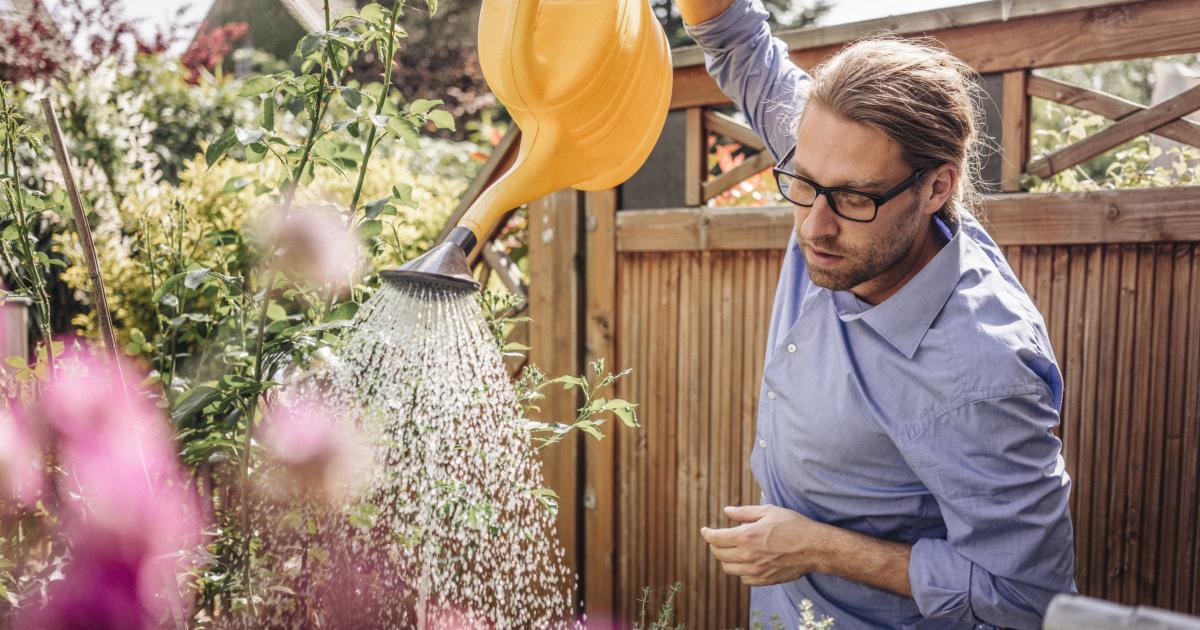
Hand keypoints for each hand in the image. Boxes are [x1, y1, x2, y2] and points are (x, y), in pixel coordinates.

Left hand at [700, 504, 830, 586]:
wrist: (814, 547)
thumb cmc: (793, 525)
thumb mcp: (768, 511)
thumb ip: (744, 512)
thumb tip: (726, 511)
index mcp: (745, 536)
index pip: (715, 538)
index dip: (707, 534)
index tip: (705, 530)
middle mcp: (747, 555)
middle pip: (718, 554)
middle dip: (715, 545)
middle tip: (720, 538)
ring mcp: (755, 570)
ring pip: (728, 568)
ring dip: (726, 559)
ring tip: (732, 550)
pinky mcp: (764, 580)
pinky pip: (743, 579)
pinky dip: (740, 571)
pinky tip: (746, 562)